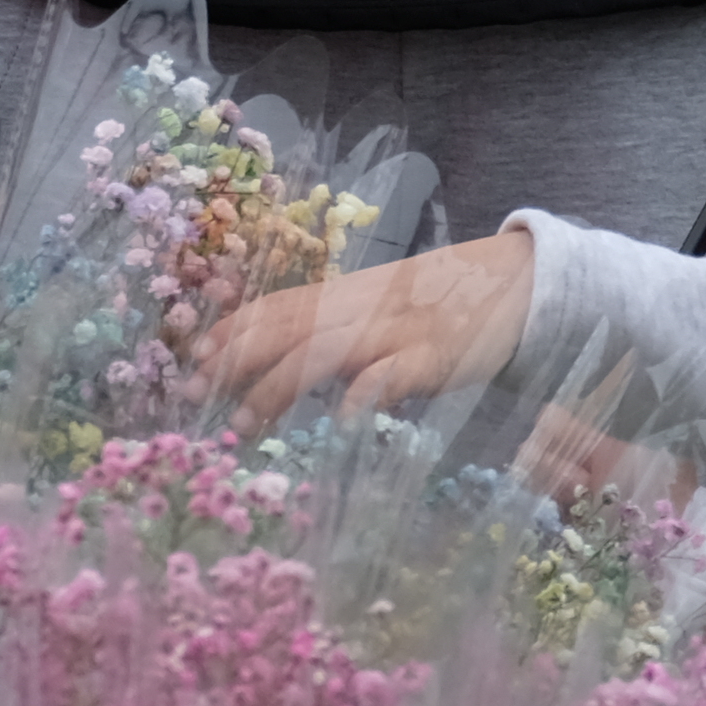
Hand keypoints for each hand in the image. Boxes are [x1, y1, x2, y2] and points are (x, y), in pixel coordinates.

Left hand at [194, 230, 536, 428]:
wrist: (512, 281)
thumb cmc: (438, 303)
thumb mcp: (380, 307)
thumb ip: (335, 331)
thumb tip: (280, 366)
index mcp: (345, 295)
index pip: (276, 307)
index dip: (232, 330)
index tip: (193, 358)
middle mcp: (359, 308)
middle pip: (286, 328)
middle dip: (236, 361)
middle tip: (195, 397)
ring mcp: (393, 331)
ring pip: (323, 351)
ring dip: (279, 386)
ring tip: (245, 424)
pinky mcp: (432, 357)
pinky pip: (391, 376)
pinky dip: (363, 395)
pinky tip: (338, 422)